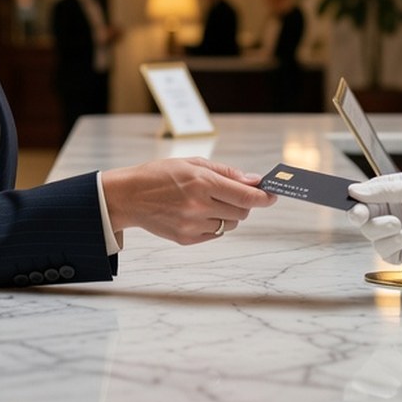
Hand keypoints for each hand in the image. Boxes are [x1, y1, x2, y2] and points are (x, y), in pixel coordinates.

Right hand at [100, 158, 274, 245]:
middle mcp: (199, 206)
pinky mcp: (186, 239)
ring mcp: (192, 225)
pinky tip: (196, 213)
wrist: (128, 196)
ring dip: (228, 214)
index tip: (273, 195)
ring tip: (208, 202)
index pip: (245, 195)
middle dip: (244, 203)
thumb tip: (253, 181)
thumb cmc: (158, 175)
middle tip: (232, 194)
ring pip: (230, 224)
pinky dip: (213, 224)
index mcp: (201, 183)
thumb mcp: (191, 163)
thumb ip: (225, 172)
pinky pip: (215, 233)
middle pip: (242, 211)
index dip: (264, 197)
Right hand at [346, 170, 401, 264]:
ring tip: (400, 227)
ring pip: (371, 236)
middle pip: (362, 217)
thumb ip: (385, 189)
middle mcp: (394, 211)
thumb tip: (355, 191)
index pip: (364, 195)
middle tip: (363, 216)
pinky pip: (385, 253)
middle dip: (361, 217)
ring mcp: (399, 231)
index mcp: (394, 191)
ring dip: (380, 232)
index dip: (354, 199)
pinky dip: (390, 246)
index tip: (349, 202)